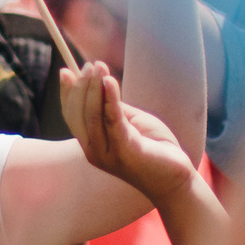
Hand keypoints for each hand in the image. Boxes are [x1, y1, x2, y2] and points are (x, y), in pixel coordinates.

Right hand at [62, 63, 197, 205]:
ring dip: (94, 87)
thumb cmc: (155, 150)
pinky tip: (110, 81)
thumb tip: (101, 84)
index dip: (67, 92)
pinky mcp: (125, 152)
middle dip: (82, 85)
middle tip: (92, 65)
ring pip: (92, 115)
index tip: (68, 70)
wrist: (177, 180)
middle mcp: (93, 151)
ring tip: (99, 67)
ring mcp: (107, 154)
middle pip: (78, 113)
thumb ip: (113, 108)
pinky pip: (113, 121)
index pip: (70, 115)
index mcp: (91, 144)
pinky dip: (110, 98)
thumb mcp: (130, 123)